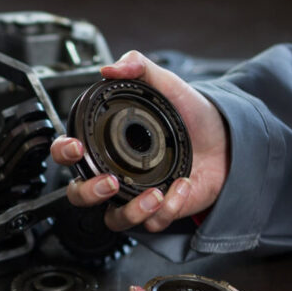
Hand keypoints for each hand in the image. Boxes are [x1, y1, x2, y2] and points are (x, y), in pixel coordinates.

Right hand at [51, 50, 229, 232]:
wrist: (228, 138)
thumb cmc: (191, 116)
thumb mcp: (166, 84)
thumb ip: (138, 67)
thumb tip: (111, 68)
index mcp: (106, 146)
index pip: (69, 154)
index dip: (63, 152)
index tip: (76, 147)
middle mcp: (115, 174)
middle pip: (80, 196)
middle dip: (89, 192)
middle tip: (110, 181)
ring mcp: (135, 196)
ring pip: (114, 220)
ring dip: (130, 211)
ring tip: (155, 195)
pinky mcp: (160, 212)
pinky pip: (153, 223)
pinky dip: (169, 208)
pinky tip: (183, 186)